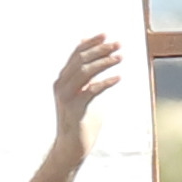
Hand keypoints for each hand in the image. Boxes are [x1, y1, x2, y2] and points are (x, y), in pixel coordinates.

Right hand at [46, 35, 121, 156]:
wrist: (71, 146)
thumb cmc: (81, 120)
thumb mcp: (84, 95)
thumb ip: (88, 79)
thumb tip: (97, 62)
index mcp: (63, 80)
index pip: (76, 54)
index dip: (91, 42)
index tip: (106, 34)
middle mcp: (61, 85)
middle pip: (81, 60)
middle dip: (100, 49)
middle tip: (118, 44)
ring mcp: (66, 97)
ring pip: (85, 72)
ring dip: (104, 62)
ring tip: (120, 57)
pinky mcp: (75, 109)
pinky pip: (91, 90)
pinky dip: (106, 83)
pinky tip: (118, 78)